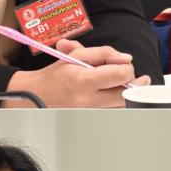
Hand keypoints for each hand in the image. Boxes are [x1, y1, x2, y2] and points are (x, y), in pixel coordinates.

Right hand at [4, 39, 149, 107]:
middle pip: (126, 93)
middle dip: (133, 81)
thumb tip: (126, 58)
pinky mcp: (92, 117)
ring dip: (128, 92)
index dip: (127, 67)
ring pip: (122, 104)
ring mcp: (91, 111)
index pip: (121, 74)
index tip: (124, 63)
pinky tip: (117, 92)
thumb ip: (103, 52)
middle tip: (133, 75)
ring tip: (127, 82)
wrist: (37, 94)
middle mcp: (89, 98)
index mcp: (85, 80)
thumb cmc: (56, 74)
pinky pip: (113, 110)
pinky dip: (119, 101)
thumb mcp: (76, 55)